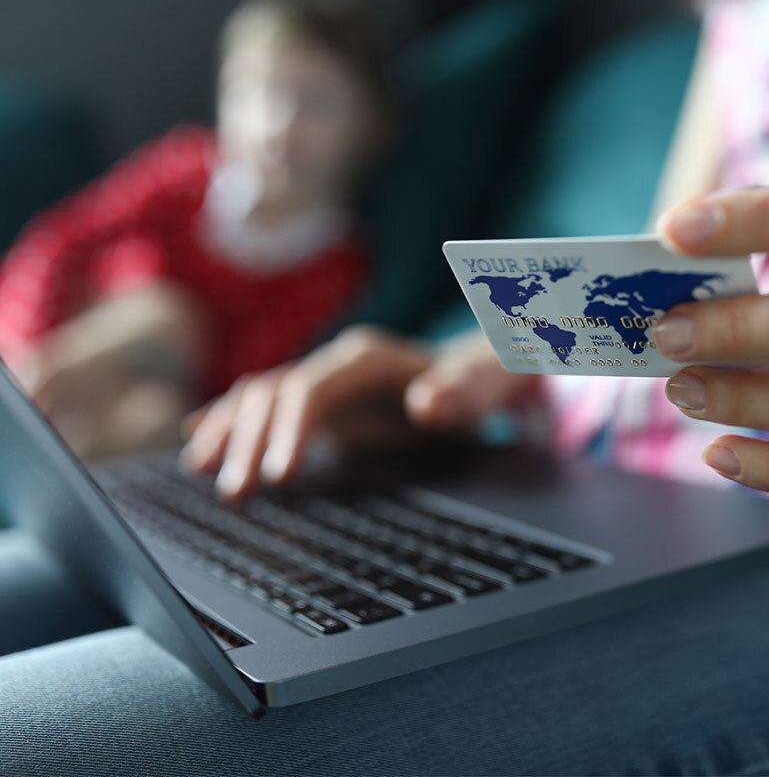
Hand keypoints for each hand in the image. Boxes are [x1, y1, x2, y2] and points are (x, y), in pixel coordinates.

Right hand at [181, 326, 539, 500]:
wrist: (480, 374)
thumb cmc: (482, 384)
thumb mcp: (484, 389)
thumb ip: (461, 395)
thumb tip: (426, 403)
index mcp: (368, 358)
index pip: (312, 389)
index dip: (290, 429)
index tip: (279, 476)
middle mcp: (336, 364)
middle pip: (275, 394)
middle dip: (249, 441)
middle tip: (235, 495)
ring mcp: (324, 381)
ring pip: (258, 398)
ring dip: (228, 432)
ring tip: (200, 471)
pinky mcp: (319, 403)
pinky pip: (263, 407)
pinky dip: (230, 422)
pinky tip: (200, 441)